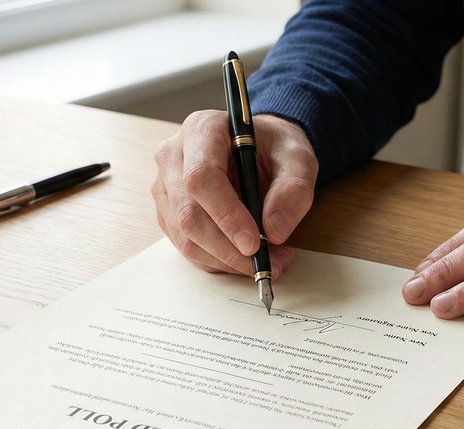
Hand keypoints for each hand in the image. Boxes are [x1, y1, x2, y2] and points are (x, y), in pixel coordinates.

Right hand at [151, 111, 318, 276]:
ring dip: (226, 259)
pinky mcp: (168, 214)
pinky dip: (219, 261)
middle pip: (188, 214)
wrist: (258, 151)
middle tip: (268, 262)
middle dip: (229, 248)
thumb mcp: (297, 158)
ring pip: (186, 237)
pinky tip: (246, 258)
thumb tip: (274, 230)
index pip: (200, 177)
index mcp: (201, 130)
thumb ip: (293, 189)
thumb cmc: (273, 148)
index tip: (254, 243)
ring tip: (267, 260)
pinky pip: (188, 248)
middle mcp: (173, 157)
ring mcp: (166, 188)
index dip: (225, 214)